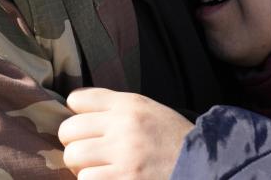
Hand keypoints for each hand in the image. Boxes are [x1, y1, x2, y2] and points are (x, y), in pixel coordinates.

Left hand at [58, 88, 192, 178]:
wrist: (201, 165)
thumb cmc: (170, 139)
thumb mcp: (147, 110)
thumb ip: (113, 106)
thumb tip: (72, 106)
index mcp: (129, 104)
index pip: (78, 100)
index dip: (77, 116)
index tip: (86, 128)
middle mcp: (124, 125)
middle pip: (68, 131)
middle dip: (75, 144)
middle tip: (90, 154)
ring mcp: (124, 155)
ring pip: (73, 158)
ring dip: (82, 168)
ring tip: (100, 170)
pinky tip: (108, 179)